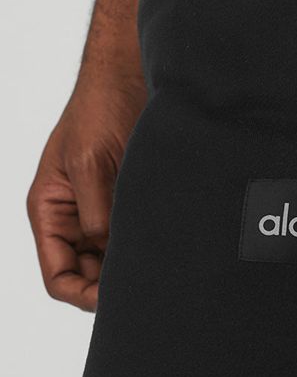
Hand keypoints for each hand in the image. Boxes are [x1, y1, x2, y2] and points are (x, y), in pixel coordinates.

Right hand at [27, 76, 145, 310]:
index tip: (116, 301)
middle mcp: (72, 217)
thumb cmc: (99, 109)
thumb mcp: (91, 163)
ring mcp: (99, 209)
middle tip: (147, 291)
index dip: (83, 295)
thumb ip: (96, 213)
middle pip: (86, 275)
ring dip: (130, 267)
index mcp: (49, 211)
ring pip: (111, 259)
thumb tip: (110, 255)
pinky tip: (167, 249)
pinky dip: (145, 246)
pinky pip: (132, 236)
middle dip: (110, 286)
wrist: (129, 75)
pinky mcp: (127, 199)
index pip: (58, 276)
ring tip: (160, 272)